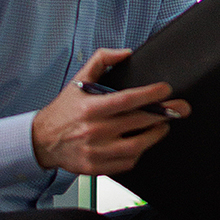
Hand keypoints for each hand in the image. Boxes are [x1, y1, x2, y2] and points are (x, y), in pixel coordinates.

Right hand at [32, 48, 191, 174]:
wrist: (41, 141)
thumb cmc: (64, 111)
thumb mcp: (78, 81)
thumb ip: (100, 60)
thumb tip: (125, 53)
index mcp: (90, 108)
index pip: (128, 100)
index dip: (151, 94)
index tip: (166, 90)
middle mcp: (94, 130)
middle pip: (138, 122)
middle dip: (164, 114)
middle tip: (178, 108)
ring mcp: (95, 151)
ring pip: (137, 146)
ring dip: (155, 134)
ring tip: (163, 125)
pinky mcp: (96, 167)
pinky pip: (127, 162)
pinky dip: (140, 152)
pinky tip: (143, 142)